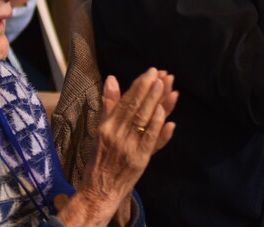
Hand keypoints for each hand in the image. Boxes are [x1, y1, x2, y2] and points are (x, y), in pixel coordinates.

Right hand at [78, 69, 177, 213]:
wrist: (98, 192)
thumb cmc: (99, 160)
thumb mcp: (100, 130)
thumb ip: (109, 105)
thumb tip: (111, 79)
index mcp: (106, 127)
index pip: (125, 101)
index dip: (138, 86)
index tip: (150, 72)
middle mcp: (116, 135)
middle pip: (135, 107)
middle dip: (149, 88)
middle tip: (160, 73)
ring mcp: (128, 147)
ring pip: (143, 119)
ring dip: (155, 101)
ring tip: (164, 85)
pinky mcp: (139, 160)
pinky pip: (149, 139)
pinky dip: (157, 125)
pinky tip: (164, 112)